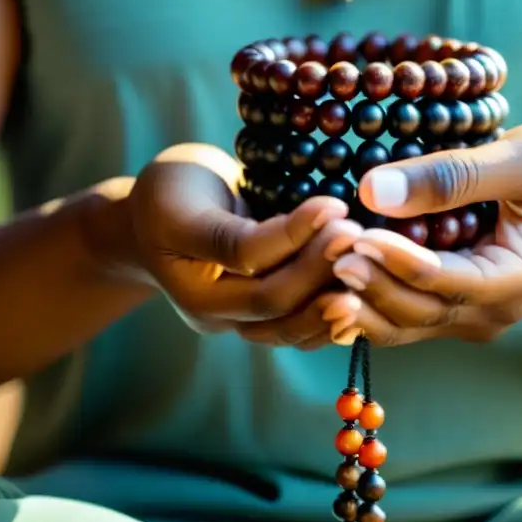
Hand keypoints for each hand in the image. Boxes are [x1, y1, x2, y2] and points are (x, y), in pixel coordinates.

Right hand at [126, 143, 361, 346]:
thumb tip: (298, 234)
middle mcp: (220, 314)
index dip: (297, 240)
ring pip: (297, 324)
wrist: (151, 221)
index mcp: (193, 289)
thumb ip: (227, 231)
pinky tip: (366, 286)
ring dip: (336, 294)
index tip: (335, 207)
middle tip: (358, 233)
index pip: (253, 269)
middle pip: (280, 304)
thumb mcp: (180, 200)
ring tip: (370, 261)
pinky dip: (336, 307)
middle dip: (323, 268)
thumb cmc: (165, 197)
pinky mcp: (267, 311)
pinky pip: (305, 320)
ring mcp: (244, 318)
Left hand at [322, 123, 521, 345]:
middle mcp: (489, 311)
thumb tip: (375, 188)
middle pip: (416, 311)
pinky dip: (363, 303)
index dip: (399, 262)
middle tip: (325, 250)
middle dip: (367, 284)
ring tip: (315, 265)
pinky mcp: (448, 310)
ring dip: (357, 300)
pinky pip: (400, 317)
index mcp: (517, 277)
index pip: (448, 281)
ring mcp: (467, 318)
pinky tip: (324, 282)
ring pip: (401, 324)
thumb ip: (460, 174)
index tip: (356, 237)